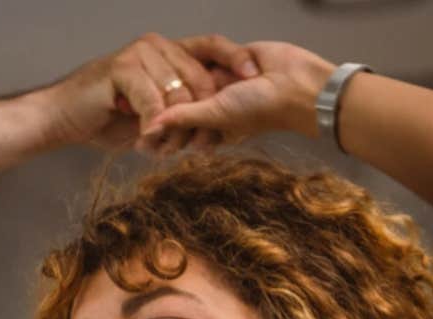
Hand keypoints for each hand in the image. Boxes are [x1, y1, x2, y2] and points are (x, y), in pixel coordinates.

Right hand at [35, 33, 261, 154]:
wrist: (63, 119)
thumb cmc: (106, 118)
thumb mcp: (154, 114)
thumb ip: (182, 109)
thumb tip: (218, 122)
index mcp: (168, 51)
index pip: (212, 46)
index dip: (236, 59)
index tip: (255, 79)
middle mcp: (157, 46)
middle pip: (201, 77)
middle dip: (201, 118)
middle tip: (192, 147)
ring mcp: (139, 54)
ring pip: (179, 94)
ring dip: (174, 130)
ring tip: (160, 149)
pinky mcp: (121, 69)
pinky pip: (153, 102)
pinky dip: (153, 126)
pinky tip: (145, 140)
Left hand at [146, 41, 337, 145]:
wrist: (297, 83)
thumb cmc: (263, 107)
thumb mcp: (217, 114)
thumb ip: (184, 117)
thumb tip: (152, 128)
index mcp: (214, 127)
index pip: (182, 132)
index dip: (162, 137)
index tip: (138, 144)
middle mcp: (216, 106)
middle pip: (182, 109)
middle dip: (162, 113)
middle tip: (135, 118)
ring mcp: (222, 83)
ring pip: (190, 84)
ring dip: (174, 87)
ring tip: (146, 94)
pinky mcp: (228, 60)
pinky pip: (205, 60)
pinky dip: (191, 63)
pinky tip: (166, 64)